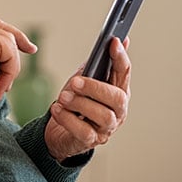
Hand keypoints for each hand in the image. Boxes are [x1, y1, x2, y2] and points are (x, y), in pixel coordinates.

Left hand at [44, 37, 130, 161]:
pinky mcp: (91, 141)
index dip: (120, 57)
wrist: (61, 131)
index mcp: (118, 91)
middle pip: (117, 97)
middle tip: (75, 82)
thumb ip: (97, 64)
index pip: (124, 72)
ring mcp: (106, 128)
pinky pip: (84, 131)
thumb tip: (115, 41)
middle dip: (96, 87)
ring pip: (103, 115)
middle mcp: (118, 111)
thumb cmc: (76, 102)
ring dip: (81, 103)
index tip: (113, 41)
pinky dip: (68, 119)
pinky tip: (57, 109)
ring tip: (63, 97)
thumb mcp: (85, 80)